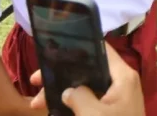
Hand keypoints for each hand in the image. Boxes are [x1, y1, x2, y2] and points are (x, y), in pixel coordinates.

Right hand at [30, 43, 144, 115]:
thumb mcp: (93, 115)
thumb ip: (78, 97)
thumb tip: (68, 90)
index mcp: (122, 76)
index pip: (101, 50)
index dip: (78, 49)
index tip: (53, 55)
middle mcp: (121, 81)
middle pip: (89, 69)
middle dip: (62, 75)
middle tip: (35, 82)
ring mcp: (117, 96)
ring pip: (86, 86)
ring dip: (62, 92)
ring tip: (36, 103)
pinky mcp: (111, 110)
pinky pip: (89, 100)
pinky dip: (73, 104)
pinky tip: (52, 110)